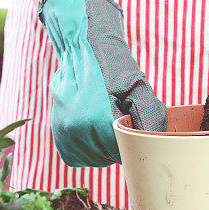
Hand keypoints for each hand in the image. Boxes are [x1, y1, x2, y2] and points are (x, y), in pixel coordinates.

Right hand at [39, 0, 167, 166]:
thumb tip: (152, 143)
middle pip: (108, 158)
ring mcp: (64, 133)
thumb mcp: (139, 88)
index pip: (124, 153)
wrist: (81, 48)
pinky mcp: (56, 134)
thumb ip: (149, 117)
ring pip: (93, 160)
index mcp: (99, 120)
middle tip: (120, 122)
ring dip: (103, 150)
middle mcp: (77, 130)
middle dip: (119, 146)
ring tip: (106, 125)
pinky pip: (77, 157)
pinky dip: (88, 151)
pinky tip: (93, 131)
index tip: (133, 128)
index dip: (133, 144)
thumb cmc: (113, 67)